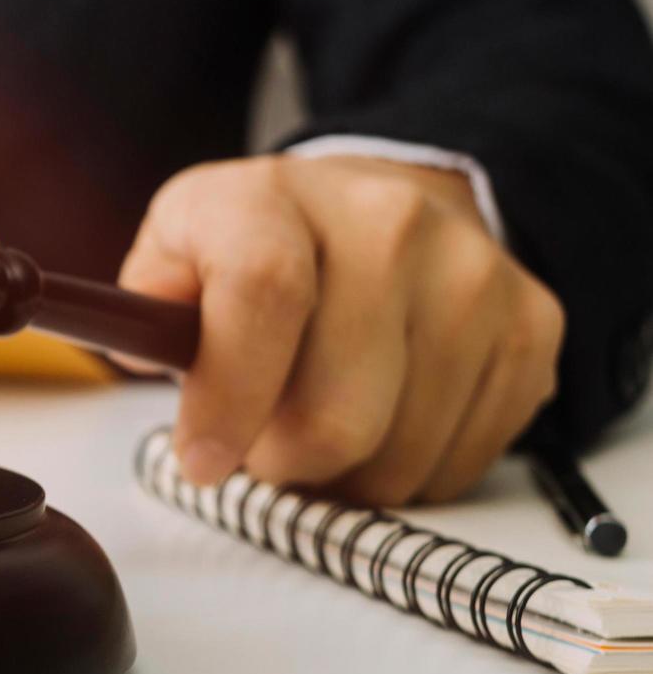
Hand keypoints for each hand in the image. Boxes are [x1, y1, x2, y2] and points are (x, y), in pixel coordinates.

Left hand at [118, 155, 561, 504]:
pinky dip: (406, 471)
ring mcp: (472, 276)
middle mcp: (388, 224)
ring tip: (318, 425)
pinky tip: (381, 422)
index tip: (202, 461)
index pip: (264, 297)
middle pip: (338, 411)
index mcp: (274, 199)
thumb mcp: (177, 250)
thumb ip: (145, 307)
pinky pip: (459, 461)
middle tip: (261, 443)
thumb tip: (143, 350)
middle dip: (281, 459)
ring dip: (342, 475)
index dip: (228, 398)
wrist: (387, 203)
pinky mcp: (529, 330)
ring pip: (399, 454)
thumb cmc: (264, 245)